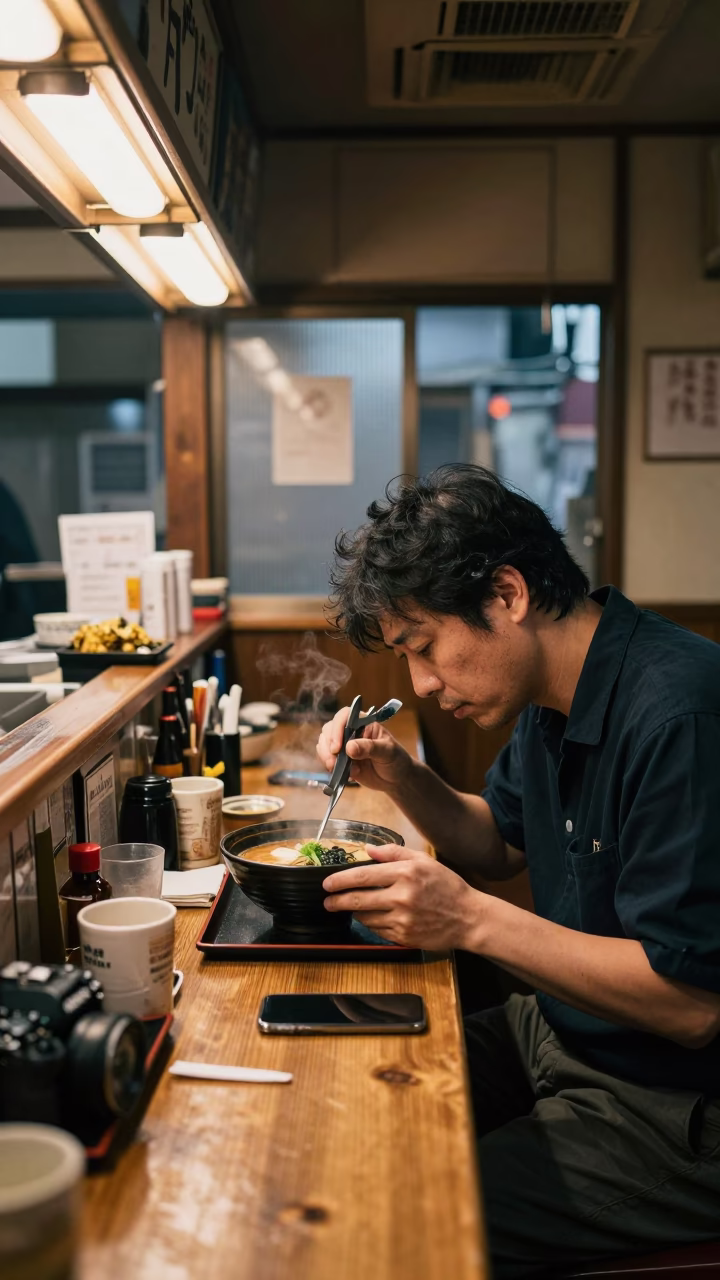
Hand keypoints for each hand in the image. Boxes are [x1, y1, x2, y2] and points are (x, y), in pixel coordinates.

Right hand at [316, 707, 411, 793]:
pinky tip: (348, 775)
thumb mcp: (387, 752)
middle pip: (329, 730)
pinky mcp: (340, 759)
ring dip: (326, 757)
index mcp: (363, 723)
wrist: (396, 779)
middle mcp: (351, 731)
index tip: (337, 747)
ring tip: (340, 770)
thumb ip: (369, 748)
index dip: (337, 729)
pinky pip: (327, 759)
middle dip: (328, 746)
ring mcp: (344, 745)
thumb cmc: (396, 760)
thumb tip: (349, 748)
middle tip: (333, 763)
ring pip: (324, 744)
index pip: (344, 716)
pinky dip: (330, 767)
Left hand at [322, 844, 482, 949]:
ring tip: (354, 907)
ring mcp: (402, 919)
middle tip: (327, 901)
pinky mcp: (403, 936)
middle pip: (357, 899)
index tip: (327, 884)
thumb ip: (394, 852)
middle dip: (336, 901)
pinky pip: (378, 930)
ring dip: (356, 912)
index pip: (362, 876)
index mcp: (405, 873)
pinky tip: (376, 917)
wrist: (468, 918)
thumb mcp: (424, 861)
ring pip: (365, 917)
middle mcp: (401, 896)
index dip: (340, 880)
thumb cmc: (447, 887)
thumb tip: (368, 850)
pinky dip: (373, 923)